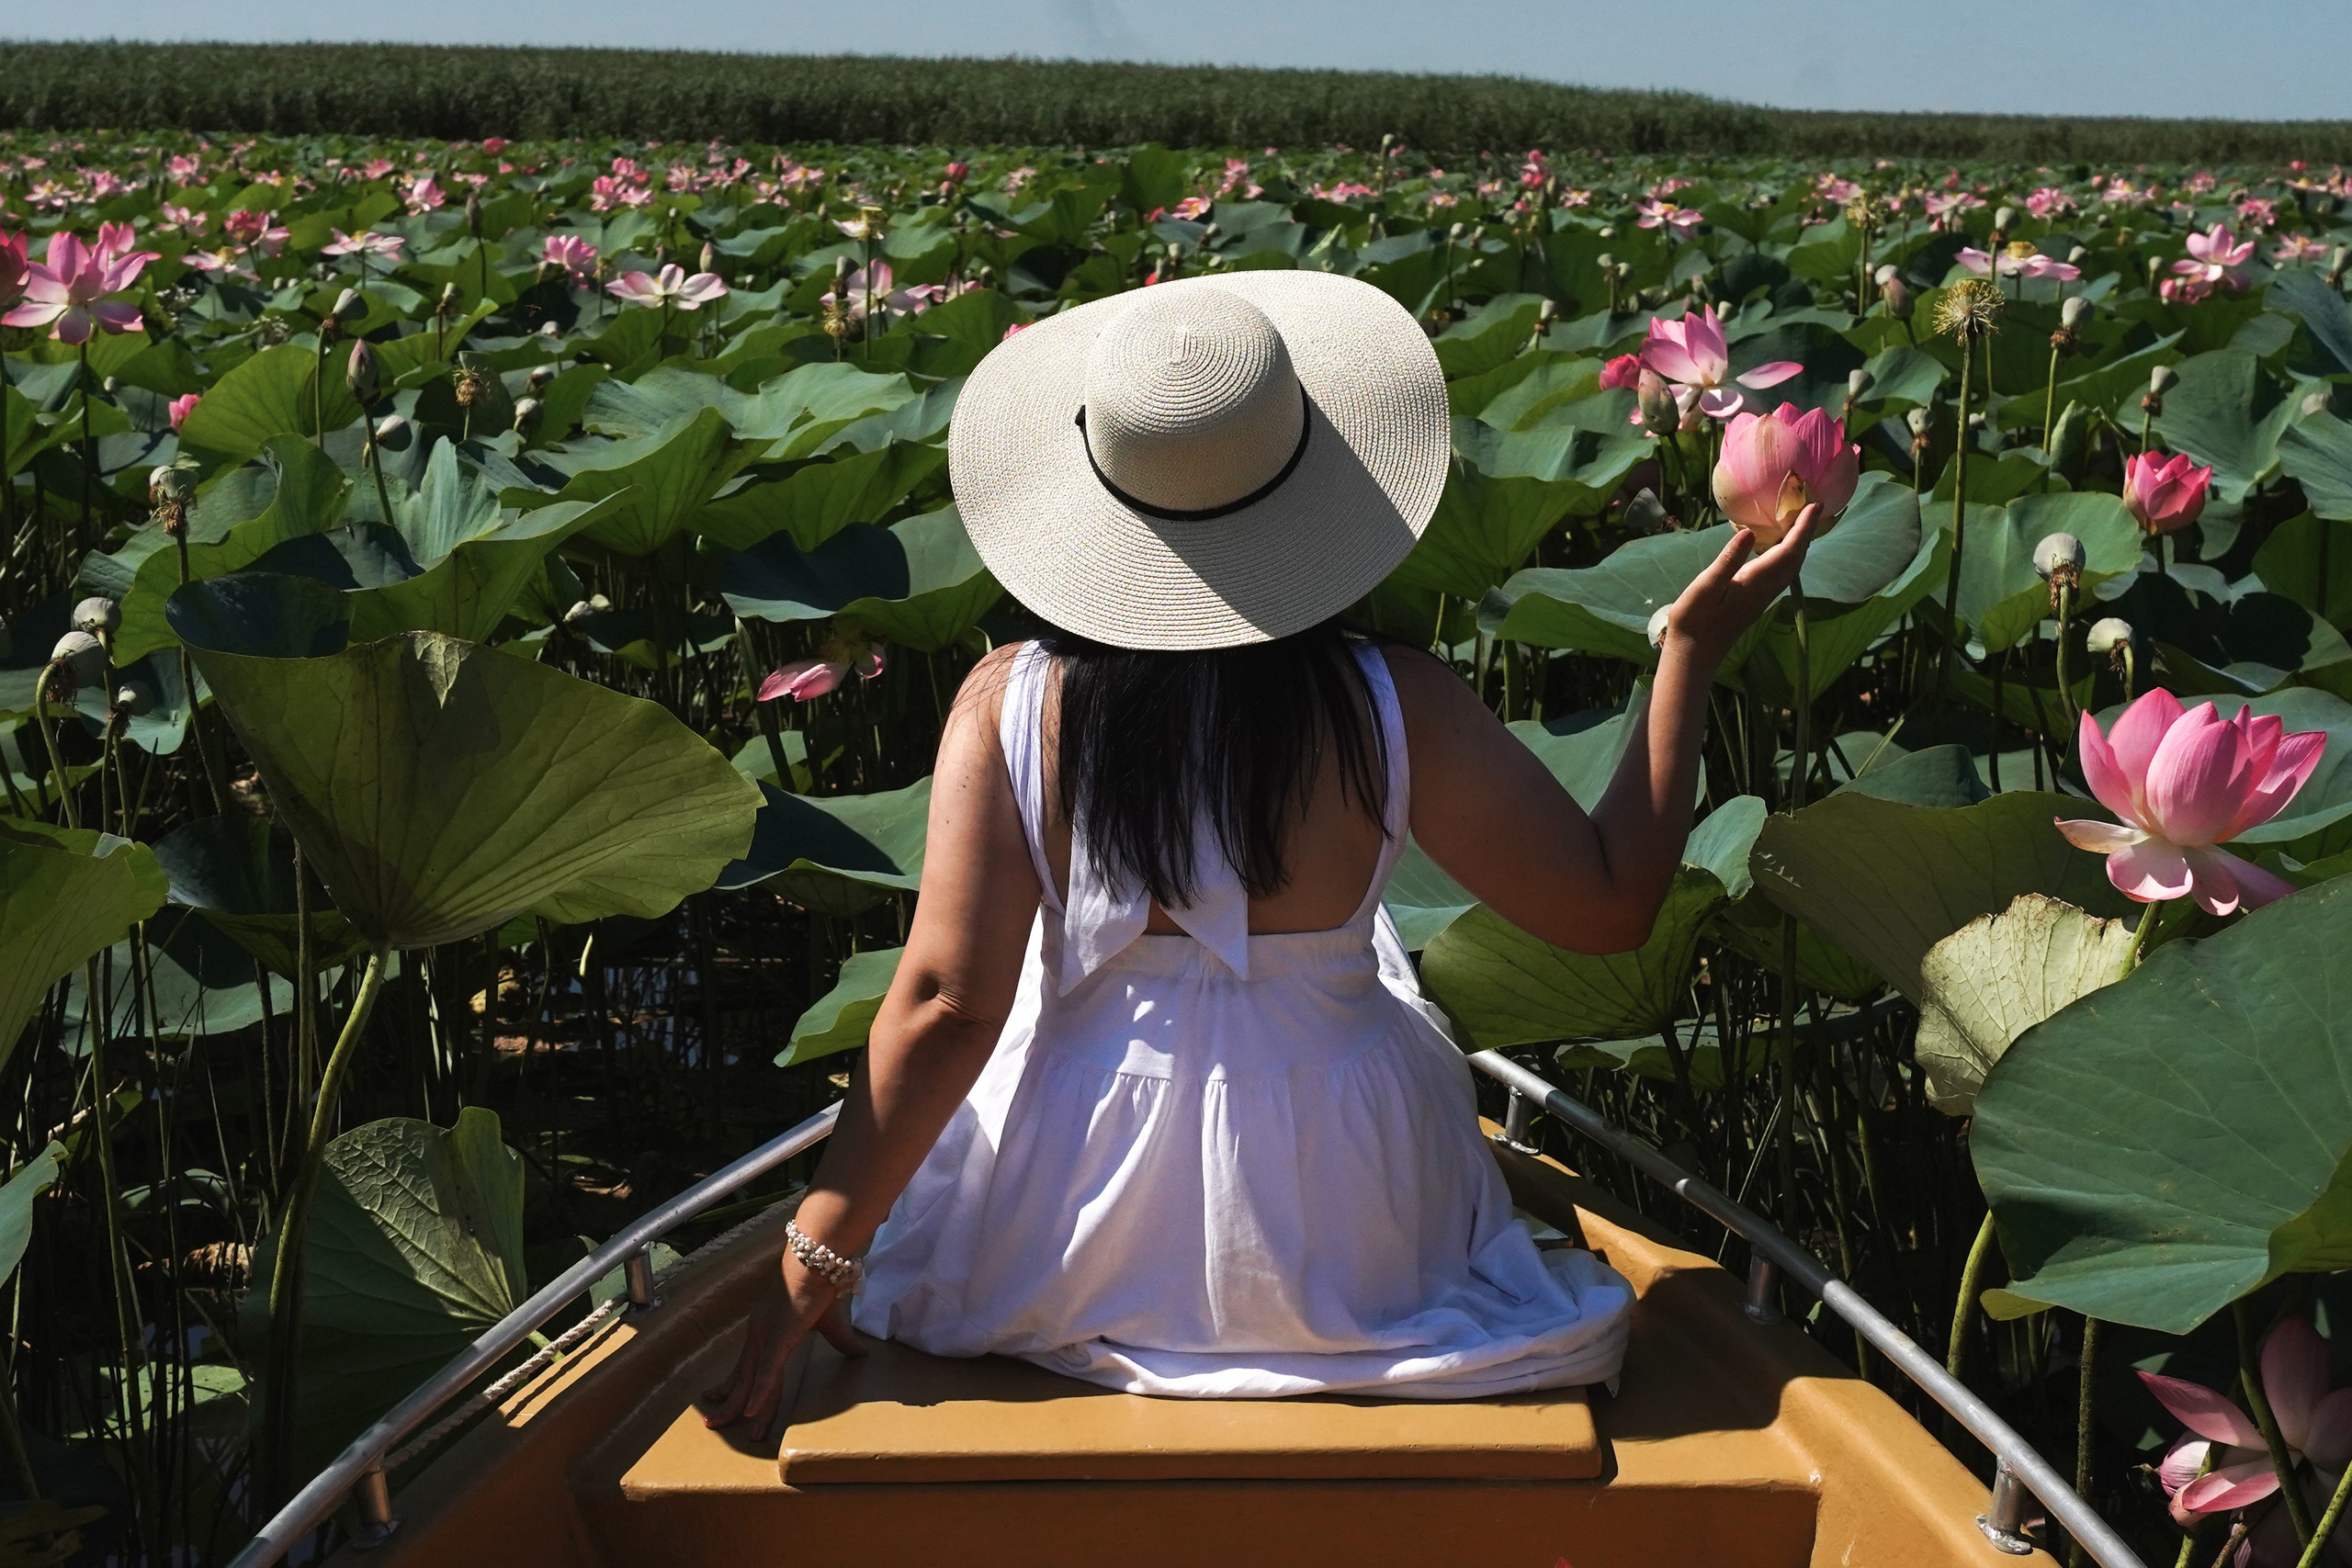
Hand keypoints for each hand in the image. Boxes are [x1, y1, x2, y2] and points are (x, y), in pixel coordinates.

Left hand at [701, 1252, 866, 1439]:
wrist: (817, 1261)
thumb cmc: (820, 1283)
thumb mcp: (828, 1320)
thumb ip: (840, 1340)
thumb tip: (861, 1354)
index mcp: (766, 1331)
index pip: (744, 1365)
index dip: (731, 1384)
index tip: (714, 1397)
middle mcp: (759, 1336)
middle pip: (742, 1378)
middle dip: (728, 1403)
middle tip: (713, 1424)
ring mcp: (766, 1338)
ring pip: (752, 1382)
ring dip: (743, 1409)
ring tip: (732, 1430)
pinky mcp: (779, 1339)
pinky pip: (767, 1372)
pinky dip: (760, 1393)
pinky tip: (752, 1414)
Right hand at [1659, 504, 1818, 658]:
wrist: (1695, 653)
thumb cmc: (1694, 619)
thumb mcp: (1706, 586)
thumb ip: (1728, 560)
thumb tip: (1749, 533)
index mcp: (1756, 582)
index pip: (1788, 550)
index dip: (1802, 528)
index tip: (1814, 505)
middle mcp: (1766, 589)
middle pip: (1795, 558)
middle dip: (1806, 532)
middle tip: (1814, 507)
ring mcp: (1763, 597)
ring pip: (1790, 567)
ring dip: (1799, 544)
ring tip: (1801, 523)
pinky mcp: (1756, 601)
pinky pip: (1781, 573)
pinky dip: (1787, 555)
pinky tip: (1779, 549)